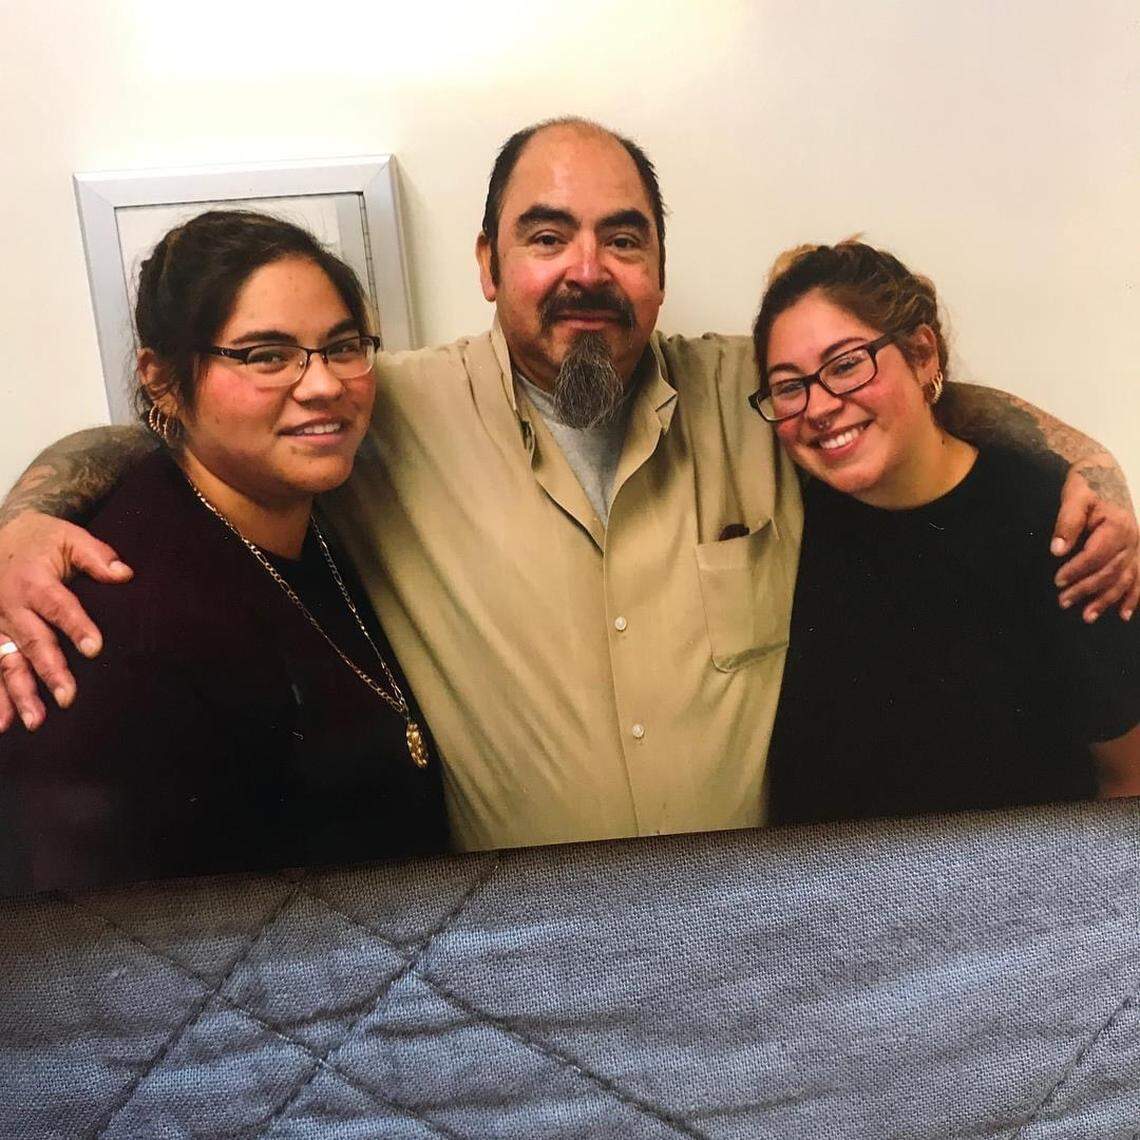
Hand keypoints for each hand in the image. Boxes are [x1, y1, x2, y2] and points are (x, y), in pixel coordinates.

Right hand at [0, 511, 131, 730]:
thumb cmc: (41, 540)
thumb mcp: (69, 538)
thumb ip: (96, 556)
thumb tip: (126, 574)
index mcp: (35, 582)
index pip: (59, 607)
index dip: (77, 627)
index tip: (95, 649)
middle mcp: (11, 608)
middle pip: (33, 642)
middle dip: (50, 671)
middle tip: (69, 698)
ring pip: (6, 663)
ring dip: (19, 694)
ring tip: (35, 722)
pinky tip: (4, 724)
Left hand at [1051, 469, 1139, 623]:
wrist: (1106, 476)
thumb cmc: (1087, 486)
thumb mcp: (1074, 497)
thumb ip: (1067, 523)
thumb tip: (1057, 550)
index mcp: (1117, 526)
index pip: (1096, 555)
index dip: (1077, 570)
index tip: (1057, 581)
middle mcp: (1132, 539)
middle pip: (1110, 571)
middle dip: (1087, 589)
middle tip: (1063, 602)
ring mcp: (1137, 547)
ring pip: (1125, 579)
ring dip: (1107, 600)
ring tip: (1088, 616)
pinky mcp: (1137, 552)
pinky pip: (1139, 578)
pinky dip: (1134, 597)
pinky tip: (1124, 614)